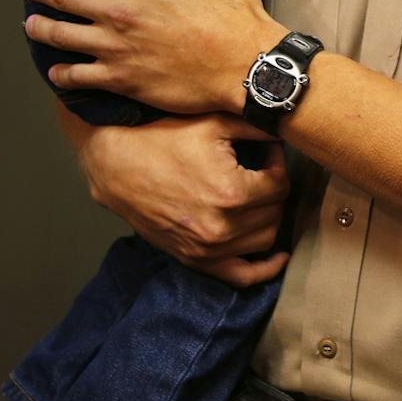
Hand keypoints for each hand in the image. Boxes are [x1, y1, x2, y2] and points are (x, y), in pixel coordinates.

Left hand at [26, 0, 287, 113]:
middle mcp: (118, 10)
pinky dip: (61, 72)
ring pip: (58, 35)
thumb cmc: (232, 12)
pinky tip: (57, 70)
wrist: (246, 66)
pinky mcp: (120, 79)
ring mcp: (115, 47)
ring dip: (39, 27)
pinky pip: (76, 76)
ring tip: (32, 23)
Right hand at [59, 109, 290, 287]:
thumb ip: (257, 129)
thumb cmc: (162, 140)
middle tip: (262, 172)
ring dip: (268, 217)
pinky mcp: (195, 259)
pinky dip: (264, 269)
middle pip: (275, 212)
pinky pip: (242, 276)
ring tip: (257, 197)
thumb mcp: (213, 124)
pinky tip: (277, 257)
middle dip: (273, 189)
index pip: (280, 185)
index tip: (268, 154)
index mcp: (232, 193)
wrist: (116, 165)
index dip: (278, 164)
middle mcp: (223, 227)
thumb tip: (285, 133)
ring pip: (265, 240)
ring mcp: (208, 249)